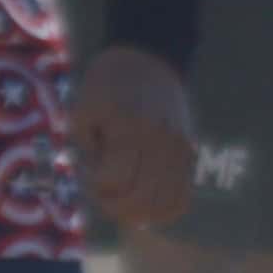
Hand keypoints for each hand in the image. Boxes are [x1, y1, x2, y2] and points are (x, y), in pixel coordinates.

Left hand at [70, 42, 196, 230]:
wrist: (149, 57)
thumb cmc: (108, 83)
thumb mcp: (84, 108)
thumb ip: (86, 146)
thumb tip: (99, 180)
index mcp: (129, 126)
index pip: (115, 180)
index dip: (97, 188)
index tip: (90, 178)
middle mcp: (159, 140)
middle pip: (140, 197)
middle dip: (115, 207)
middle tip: (103, 196)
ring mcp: (178, 148)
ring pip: (164, 202)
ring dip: (140, 215)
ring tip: (124, 206)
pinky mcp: (188, 152)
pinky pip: (183, 195)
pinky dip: (165, 212)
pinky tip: (148, 213)